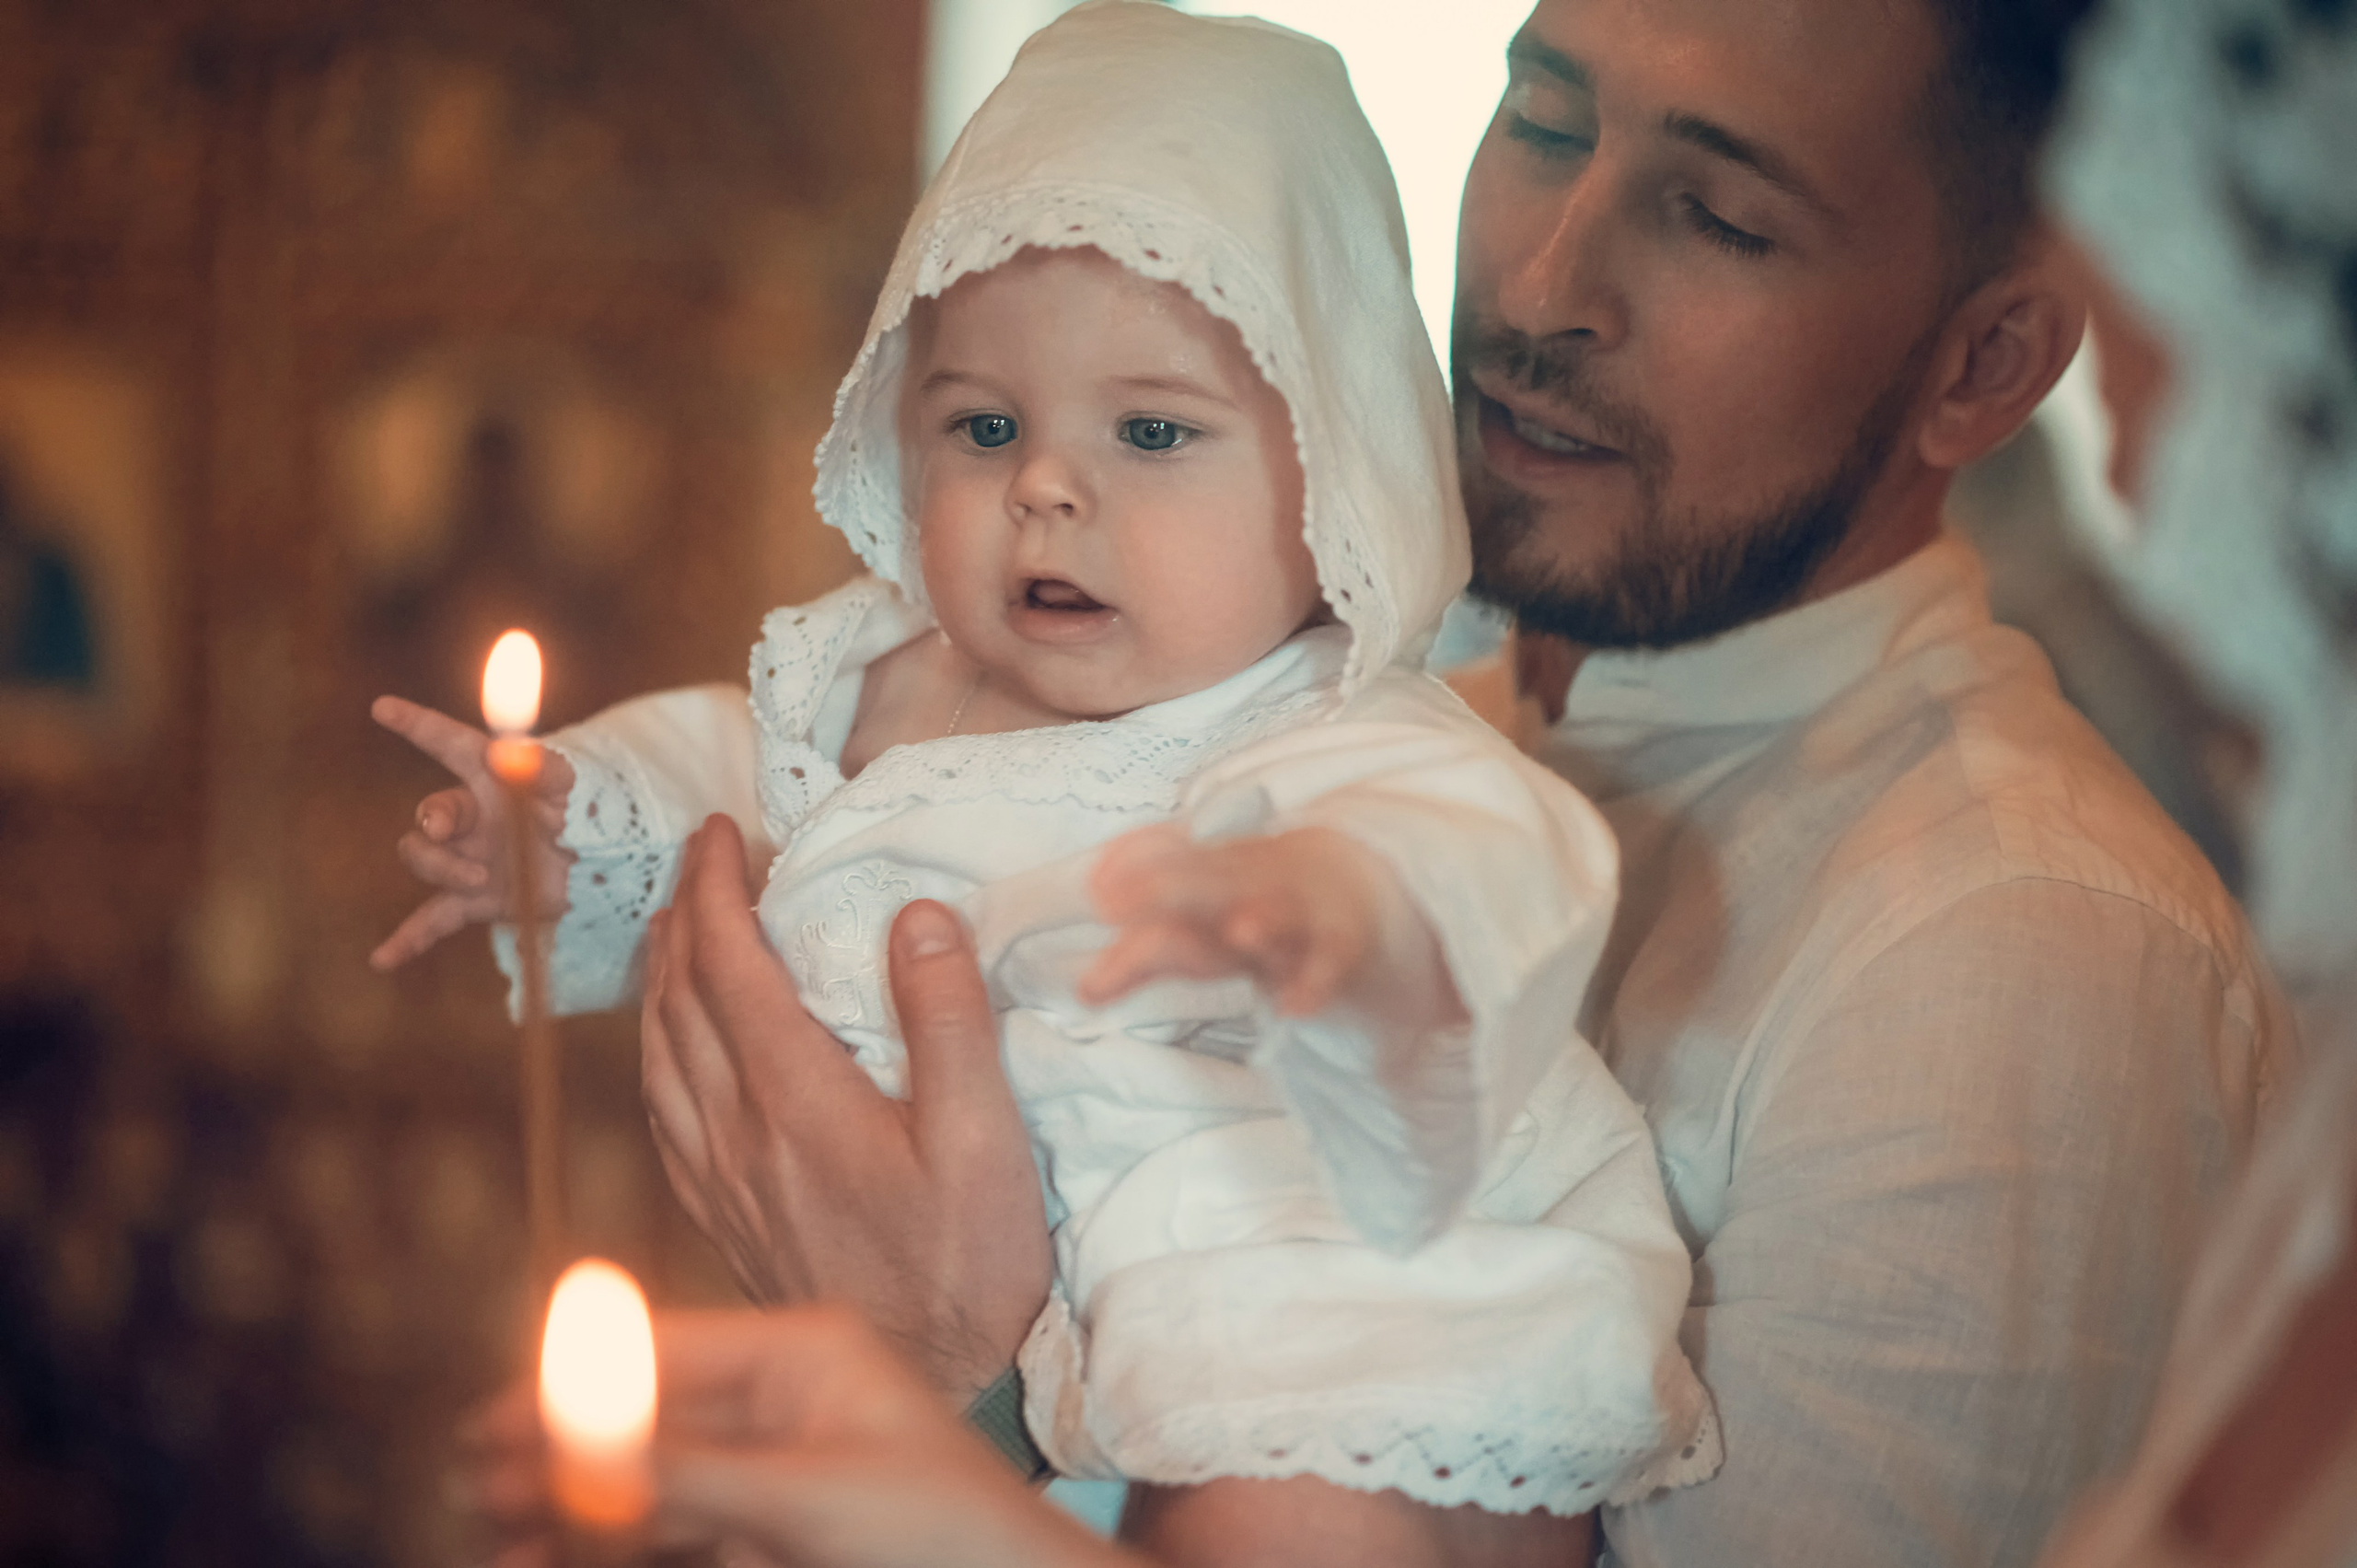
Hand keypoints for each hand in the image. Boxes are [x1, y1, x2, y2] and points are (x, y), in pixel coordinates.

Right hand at [369, 696, 577, 970]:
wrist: (607, 868)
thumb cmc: (590, 813)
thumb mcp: (573, 786)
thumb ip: (543, 768)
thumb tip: (507, 750)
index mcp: (492, 778)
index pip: (448, 742)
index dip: (417, 724)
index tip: (383, 707)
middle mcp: (473, 817)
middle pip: (429, 814)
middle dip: (433, 822)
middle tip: (450, 832)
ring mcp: (470, 858)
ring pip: (424, 860)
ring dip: (444, 870)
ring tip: (482, 882)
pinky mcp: (477, 900)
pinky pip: (432, 920)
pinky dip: (409, 939)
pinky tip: (382, 959)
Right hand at [455, 1305, 1131, 1567]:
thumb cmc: (942, 1527)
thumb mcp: (805, 1496)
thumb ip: (686, 1472)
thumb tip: (574, 1444)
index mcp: (804, 1352)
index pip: (662, 1350)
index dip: (571, 1385)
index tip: (489, 1422)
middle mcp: (785, 1395)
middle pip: (646, 1415)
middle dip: (559, 1452)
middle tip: (471, 1485)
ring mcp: (780, 1462)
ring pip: (652, 1478)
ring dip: (575, 1506)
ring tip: (492, 1533)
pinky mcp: (778, 1523)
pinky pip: (681, 1523)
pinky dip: (620, 1541)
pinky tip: (555, 1555)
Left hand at [640, 816, 1050, 1405]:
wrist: (925, 1384)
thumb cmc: (964, 1266)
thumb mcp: (985, 1140)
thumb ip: (949, 1022)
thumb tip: (915, 916)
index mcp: (796, 1099)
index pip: (729, 967)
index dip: (717, 888)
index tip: (720, 832)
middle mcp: (739, 1133)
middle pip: (677, 1001)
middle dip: (683, 917)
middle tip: (703, 862)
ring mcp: (722, 1180)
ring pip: (656, 1055)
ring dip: (660, 978)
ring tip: (680, 931)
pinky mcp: (724, 1218)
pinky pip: (662, 1115)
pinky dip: (657, 1053)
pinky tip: (673, 1048)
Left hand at [1081, 824, 1457, 1023]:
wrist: (1373, 886)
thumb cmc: (1271, 897)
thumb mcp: (1212, 897)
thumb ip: (1150, 917)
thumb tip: (1088, 934)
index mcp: (1218, 872)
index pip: (1170, 866)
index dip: (1135, 873)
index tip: (1096, 892)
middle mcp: (1254, 889)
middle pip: (1211, 885)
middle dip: (1168, 888)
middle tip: (1115, 902)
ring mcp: (1300, 919)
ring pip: (1276, 918)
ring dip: (1259, 922)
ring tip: (1236, 931)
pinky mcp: (1340, 953)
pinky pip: (1328, 968)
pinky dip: (1314, 985)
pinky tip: (1292, 1007)